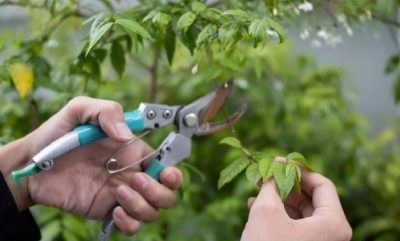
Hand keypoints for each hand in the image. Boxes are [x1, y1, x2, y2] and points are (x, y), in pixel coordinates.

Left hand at [0, 96, 182, 234]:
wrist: (32, 165)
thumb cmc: (58, 133)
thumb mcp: (81, 110)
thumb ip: (107, 112)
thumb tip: (127, 136)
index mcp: (134, 151)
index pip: (167, 165)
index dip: (173, 173)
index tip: (165, 173)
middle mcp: (133, 174)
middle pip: (168, 193)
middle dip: (159, 191)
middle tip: (133, 182)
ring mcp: (122, 194)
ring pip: (153, 211)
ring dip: (143, 207)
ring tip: (119, 195)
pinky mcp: (107, 211)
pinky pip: (132, 226)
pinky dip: (130, 223)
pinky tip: (114, 211)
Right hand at [241, 170, 351, 240]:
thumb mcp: (267, 209)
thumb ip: (273, 183)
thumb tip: (276, 163)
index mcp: (333, 223)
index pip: (322, 184)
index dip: (300, 170)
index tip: (280, 162)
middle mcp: (330, 234)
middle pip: (311, 198)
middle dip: (286, 184)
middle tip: (267, 174)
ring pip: (300, 211)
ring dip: (278, 198)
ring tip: (258, 190)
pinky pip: (293, 225)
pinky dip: (277, 213)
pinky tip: (255, 206)